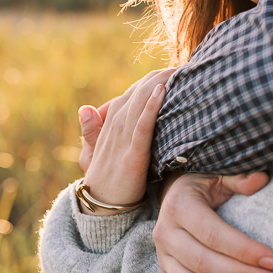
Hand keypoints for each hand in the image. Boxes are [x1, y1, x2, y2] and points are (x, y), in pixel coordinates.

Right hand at [77, 69, 175, 210]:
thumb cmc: (108, 180)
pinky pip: (141, 126)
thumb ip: (94, 131)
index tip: (178, 68)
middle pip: (140, 90)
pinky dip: (150, 107)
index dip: (155, 78)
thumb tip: (85, 108)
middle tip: (188, 64)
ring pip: (140, 101)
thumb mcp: (99, 153)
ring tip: (179, 69)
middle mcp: (115, 124)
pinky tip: (162, 92)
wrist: (100, 208)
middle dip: (162, 75)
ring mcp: (122, 138)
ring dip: (159, 82)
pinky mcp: (131, 154)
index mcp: (111, 121)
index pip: (134, 91)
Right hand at [153, 173, 272, 272]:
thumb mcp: (219, 175)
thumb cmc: (205, 186)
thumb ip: (239, 179)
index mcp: (180, 205)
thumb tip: (262, 178)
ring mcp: (161, 256)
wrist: (176, 195)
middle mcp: (165, 232)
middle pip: (202, 262)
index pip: (213, 233)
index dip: (244, 249)